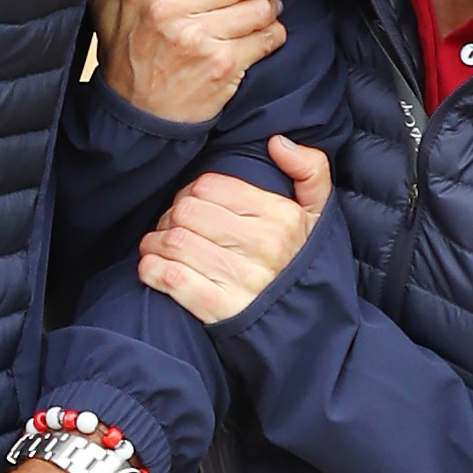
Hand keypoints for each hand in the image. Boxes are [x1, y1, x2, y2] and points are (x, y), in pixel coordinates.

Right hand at [90, 0, 286, 126]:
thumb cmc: (125, 48)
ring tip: (260, 9)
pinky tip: (260, 34)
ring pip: (262, 5)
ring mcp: (198, 38)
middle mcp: (170, 7)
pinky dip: (273, 33)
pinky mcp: (222, 65)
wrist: (134, 113)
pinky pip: (269, 37)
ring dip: (269, 6)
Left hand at [137, 138, 333, 322]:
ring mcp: (242, 280)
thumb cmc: (303, 265)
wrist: (310, 330)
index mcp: (282, 217)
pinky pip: (173, 279)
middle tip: (170, 227)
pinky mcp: (223, 311)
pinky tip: (152, 267)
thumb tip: (278, 142)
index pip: (210, 186)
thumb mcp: (320, 215)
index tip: (191, 204)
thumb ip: (310, 171)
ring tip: (157, 246)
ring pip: (175, 242)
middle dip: (169, 217)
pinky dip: (153, 270)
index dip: (190, 192)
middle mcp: (264, 247)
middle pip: (187, 212)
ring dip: (155, 243)